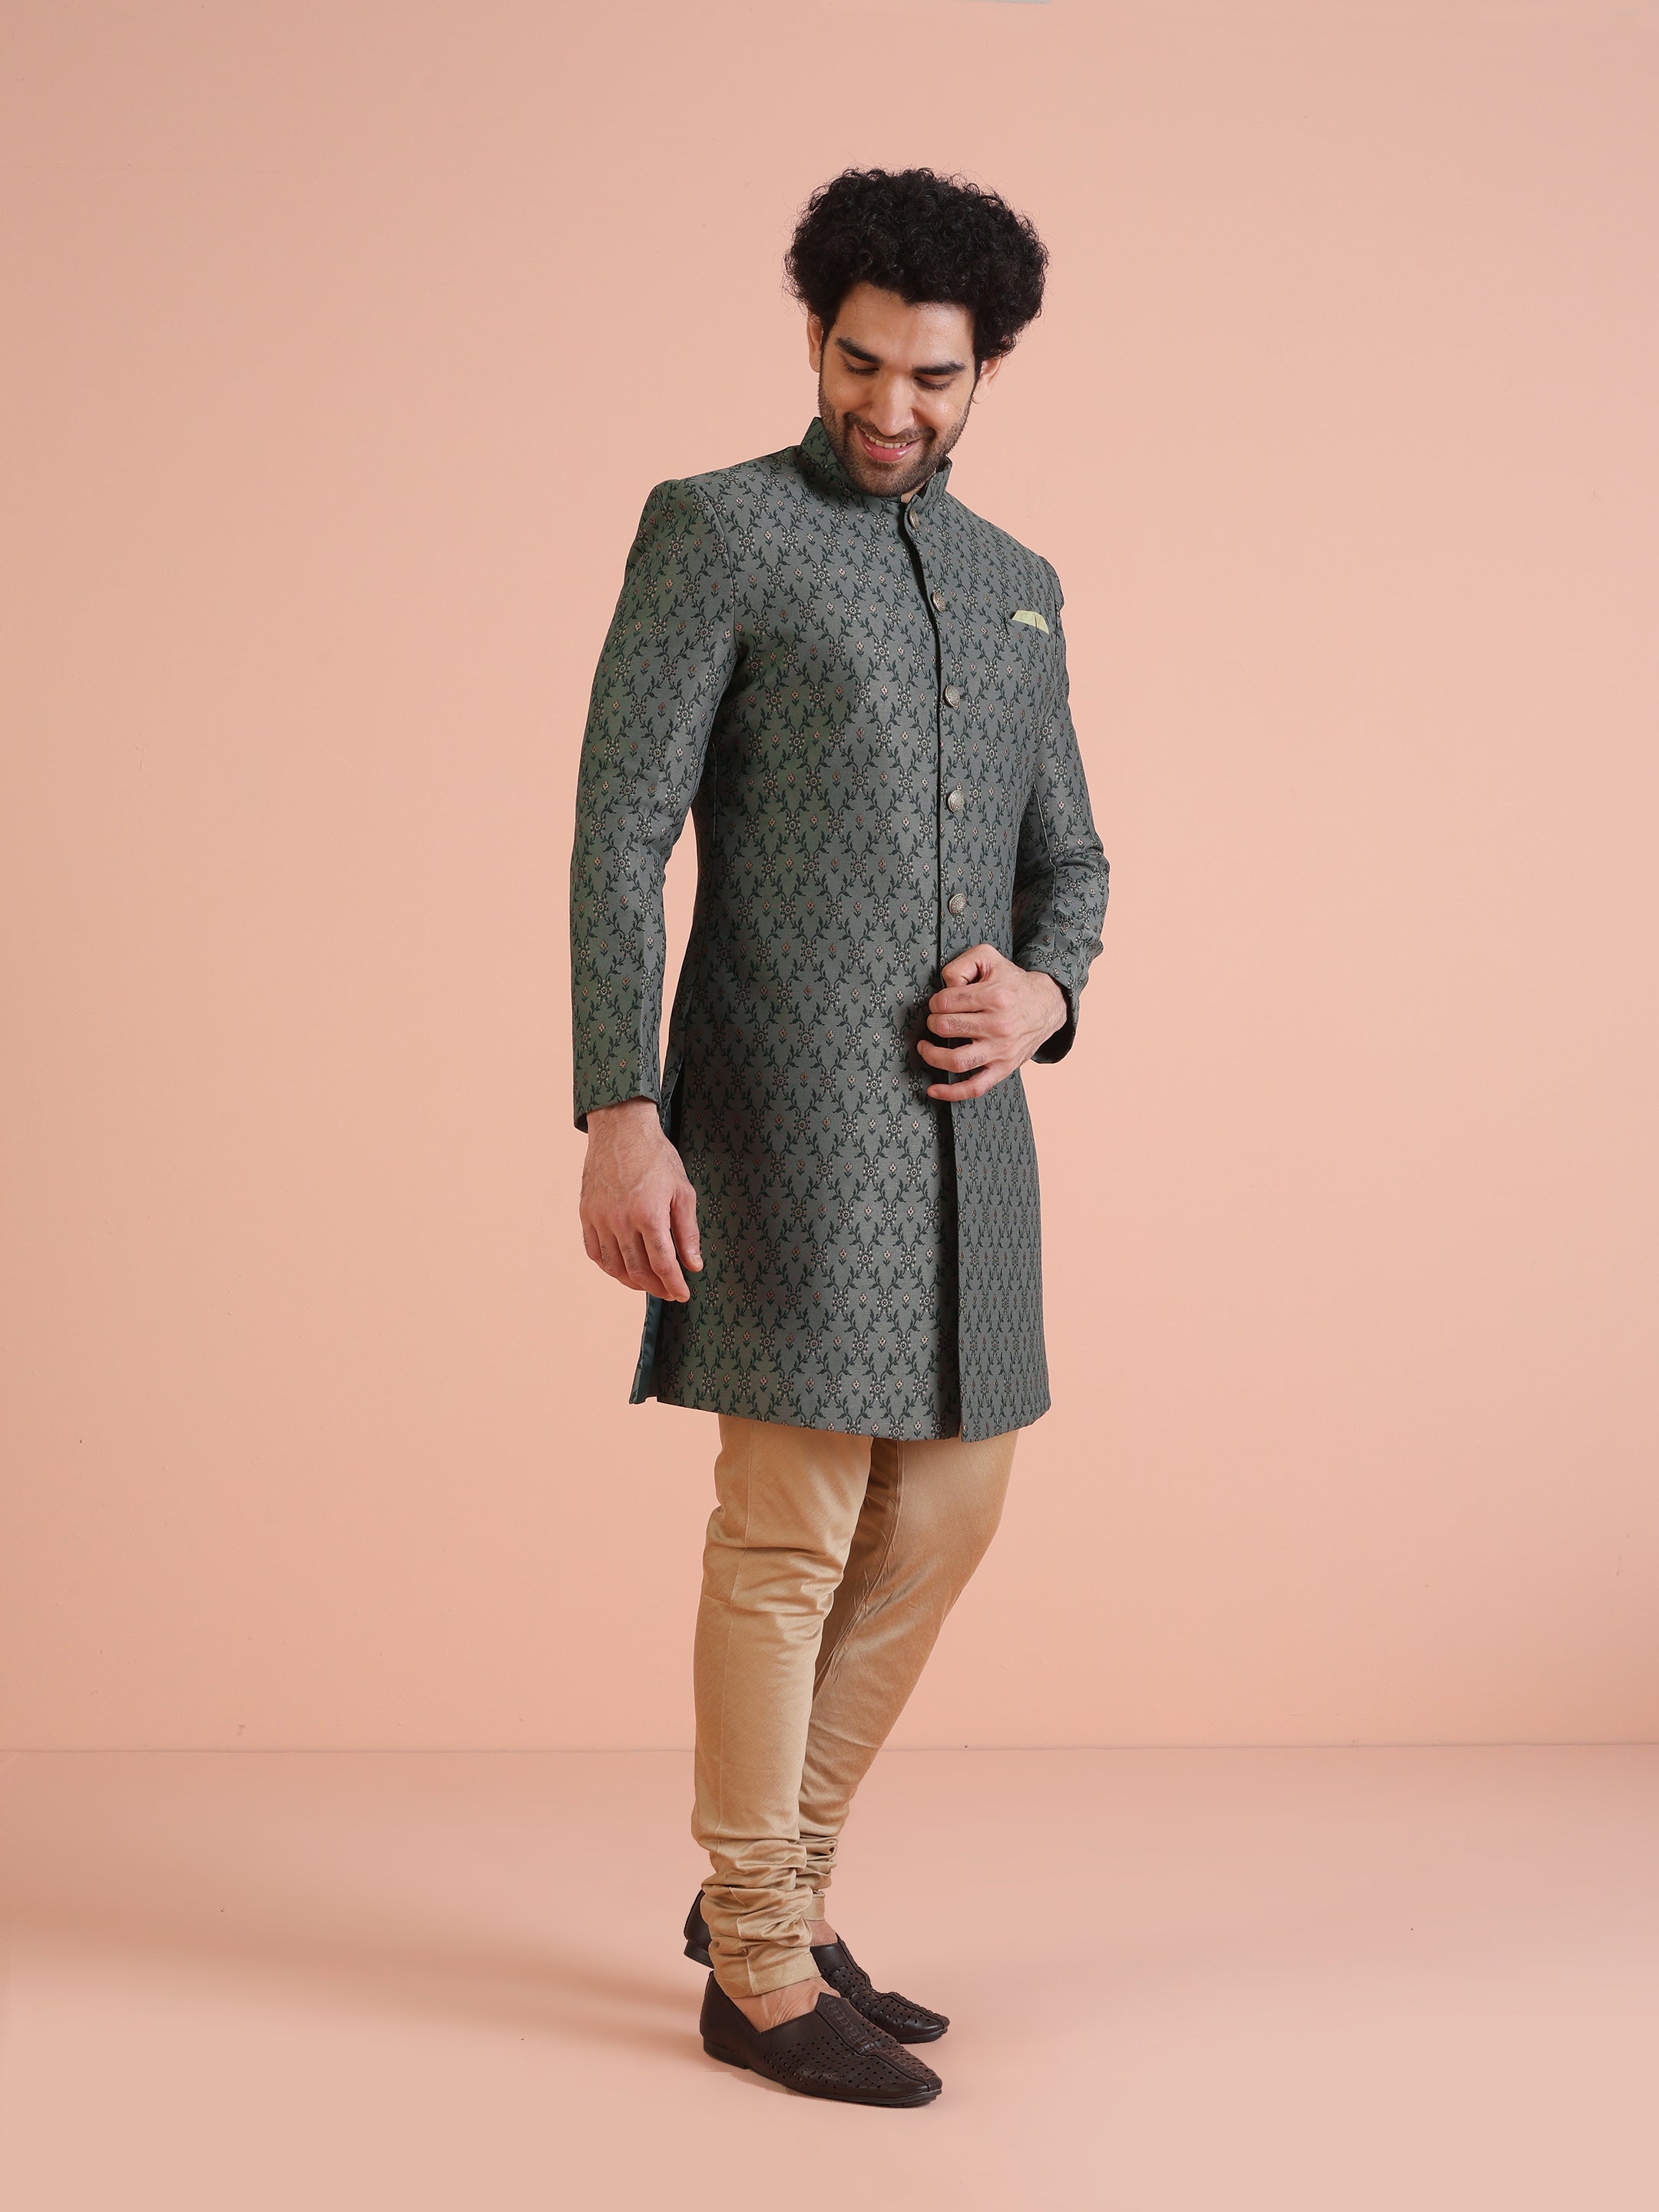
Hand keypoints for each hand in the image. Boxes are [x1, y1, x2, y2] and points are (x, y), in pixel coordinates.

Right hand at [580, 1097, 701, 1300]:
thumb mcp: (682, 1191)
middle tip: (669, 1293)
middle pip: (638, 1270)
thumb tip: (693, 1265)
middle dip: (656, 1288)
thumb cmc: (657, 1159)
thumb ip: (688, 1231)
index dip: (674, 1284)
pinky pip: (594, 1252)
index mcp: (648, 1214)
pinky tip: (623, 1270)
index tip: (683, 1294)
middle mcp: (620, 1220)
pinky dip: (609, 1267)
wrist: (621, 1130)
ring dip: (633, 1282)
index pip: (663, 1263)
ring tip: (648, 1285)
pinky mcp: (586, 1214)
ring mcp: (600, 1218)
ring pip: (614, 1266)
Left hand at [918, 945, 1067, 1101]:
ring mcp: (1001, 1050)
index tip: (939, 1003)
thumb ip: (962, 964)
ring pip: (956, 1060)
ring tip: (925, 1047)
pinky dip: (952, 1093)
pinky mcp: (1004, 1068)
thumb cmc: (1012, 982)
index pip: (944, 1002)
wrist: (1047, 1004)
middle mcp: (998, 1025)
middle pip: (945, 1027)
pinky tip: (933, 1090)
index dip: (934, 1002)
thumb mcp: (989, 957)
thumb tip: (945, 986)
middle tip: (935, 1020)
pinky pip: (975, 1087)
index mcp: (994, 996)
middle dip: (932, 1022)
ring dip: (932, 1054)